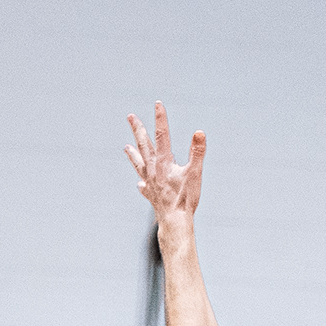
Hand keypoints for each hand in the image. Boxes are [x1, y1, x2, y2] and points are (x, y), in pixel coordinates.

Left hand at [125, 102, 204, 232]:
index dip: (160, 118)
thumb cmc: (185, 199)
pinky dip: (142, 183)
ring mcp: (151, 183)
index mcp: (164, 162)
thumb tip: (199, 132)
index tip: (157, 103)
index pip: (162, 135)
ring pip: (139, 164)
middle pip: (144, 146)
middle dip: (138, 129)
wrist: (174, 222)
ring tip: (125, 147)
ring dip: (133, 154)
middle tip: (130, 116)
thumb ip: (197, 152)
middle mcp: (153, 170)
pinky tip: (140, 184)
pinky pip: (144, 186)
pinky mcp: (152, 195)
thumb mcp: (195, 173)